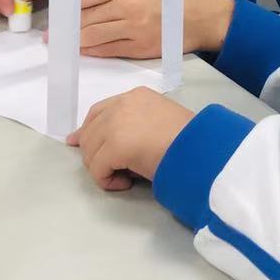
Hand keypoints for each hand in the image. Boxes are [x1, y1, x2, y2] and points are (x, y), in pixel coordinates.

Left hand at [18, 0, 233, 56]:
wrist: (200, 16)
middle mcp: (127, 5)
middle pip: (84, 17)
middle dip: (63, 25)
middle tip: (48, 31)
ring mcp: (133, 28)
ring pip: (92, 36)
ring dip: (72, 41)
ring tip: (58, 42)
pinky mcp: (138, 47)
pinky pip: (107, 50)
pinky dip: (90, 51)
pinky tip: (81, 50)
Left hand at [66, 87, 194, 190]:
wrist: (200, 149)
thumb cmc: (187, 140)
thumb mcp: (157, 122)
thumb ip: (131, 124)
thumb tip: (100, 140)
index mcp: (135, 97)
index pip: (99, 112)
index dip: (88, 131)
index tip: (79, 144)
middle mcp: (122, 105)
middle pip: (89, 131)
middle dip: (93, 153)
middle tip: (112, 170)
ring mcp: (116, 123)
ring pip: (89, 151)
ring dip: (101, 168)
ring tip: (125, 176)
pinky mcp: (115, 145)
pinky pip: (97, 169)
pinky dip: (107, 181)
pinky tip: (126, 183)